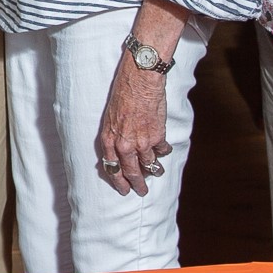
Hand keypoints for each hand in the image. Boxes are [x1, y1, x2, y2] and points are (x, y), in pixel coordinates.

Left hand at [92, 58, 172, 198]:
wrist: (139, 81)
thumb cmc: (122, 95)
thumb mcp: (110, 117)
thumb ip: (115, 136)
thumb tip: (121, 151)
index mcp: (109, 139)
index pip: (112, 168)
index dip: (118, 181)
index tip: (124, 189)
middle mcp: (125, 145)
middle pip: (131, 172)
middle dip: (137, 184)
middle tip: (141, 191)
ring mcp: (142, 142)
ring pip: (149, 165)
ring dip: (154, 170)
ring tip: (156, 173)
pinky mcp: (158, 136)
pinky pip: (162, 151)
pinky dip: (163, 151)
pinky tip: (163, 150)